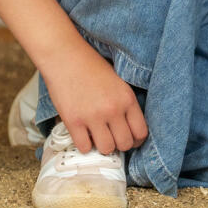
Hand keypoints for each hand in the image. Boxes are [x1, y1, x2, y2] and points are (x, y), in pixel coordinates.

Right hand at [42, 40, 148, 154]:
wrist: (66, 58)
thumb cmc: (93, 68)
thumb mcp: (120, 83)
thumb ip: (126, 104)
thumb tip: (130, 128)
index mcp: (128, 99)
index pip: (141, 132)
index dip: (137, 140)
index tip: (130, 139)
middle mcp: (113, 110)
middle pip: (125, 143)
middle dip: (120, 145)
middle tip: (113, 139)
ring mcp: (93, 117)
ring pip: (106, 148)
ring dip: (103, 147)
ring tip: (99, 138)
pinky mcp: (73, 121)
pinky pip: (84, 147)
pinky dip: (85, 145)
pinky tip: (84, 136)